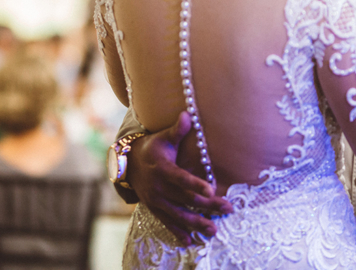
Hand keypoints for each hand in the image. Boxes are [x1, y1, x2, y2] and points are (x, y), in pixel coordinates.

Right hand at [126, 111, 232, 243]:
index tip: (211, 190)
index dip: (196, 184)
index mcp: (163, 168)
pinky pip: (167, 222)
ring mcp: (156, 200)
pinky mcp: (154, 208)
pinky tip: (190, 241)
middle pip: (186, 199)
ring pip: (178, 215)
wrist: (128, 163)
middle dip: (207, 205)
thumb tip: (187, 115)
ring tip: (213, 229)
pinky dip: (177, 232)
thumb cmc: (152, 147)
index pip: (181, 178)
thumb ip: (177, 130)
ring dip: (196, 223)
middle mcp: (159, 187)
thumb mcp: (163, 137)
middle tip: (227, 208)